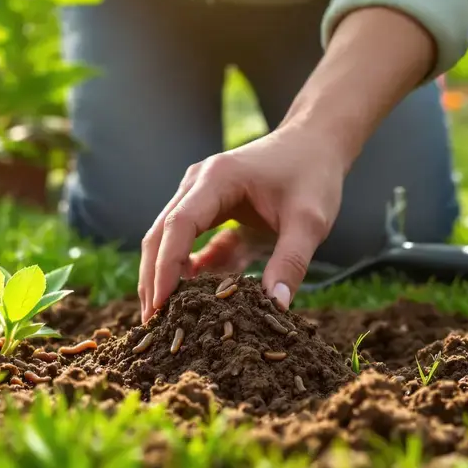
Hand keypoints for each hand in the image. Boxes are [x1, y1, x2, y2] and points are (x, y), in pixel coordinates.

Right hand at [138, 125, 347, 321]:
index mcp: (216, 179)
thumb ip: (292, 261)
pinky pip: (191, 245)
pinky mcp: (212, 212)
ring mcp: (200, 196)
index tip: (160, 306)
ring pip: (169, 241)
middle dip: (153, 279)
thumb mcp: (310, 220)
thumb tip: (275, 306)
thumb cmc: (313, 174)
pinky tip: (188, 302)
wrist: (317, 142)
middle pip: (160, 234)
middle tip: (151, 324)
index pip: (178, 226)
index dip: (165, 268)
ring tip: (163, 320)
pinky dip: (187, 271)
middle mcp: (198, 184)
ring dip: (165, 277)